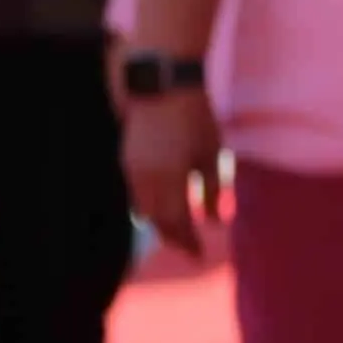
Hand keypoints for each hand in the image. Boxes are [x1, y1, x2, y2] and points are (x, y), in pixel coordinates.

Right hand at [121, 86, 229, 255]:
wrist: (159, 87)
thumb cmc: (194, 118)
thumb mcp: (212, 153)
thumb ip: (214, 190)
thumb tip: (217, 223)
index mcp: (170, 177)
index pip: (176, 222)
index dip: (187, 242)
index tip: (199, 256)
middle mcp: (145, 178)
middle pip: (157, 220)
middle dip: (173, 237)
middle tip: (189, 248)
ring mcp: (131, 170)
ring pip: (143, 210)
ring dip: (160, 223)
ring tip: (178, 232)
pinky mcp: (125, 162)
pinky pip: (136, 195)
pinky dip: (150, 207)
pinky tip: (163, 209)